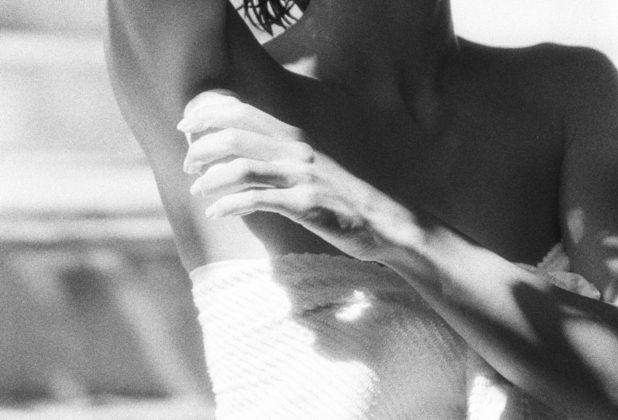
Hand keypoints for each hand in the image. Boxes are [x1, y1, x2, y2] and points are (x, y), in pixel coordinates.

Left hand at [179, 90, 420, 260]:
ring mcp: (302, 178)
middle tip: (187, 164)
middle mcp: (297, 152)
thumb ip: (284, 155)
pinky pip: (256, 201)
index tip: (186, 124)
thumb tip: (247, 153)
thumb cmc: (345, 197)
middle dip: (201, 147)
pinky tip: (216, 212)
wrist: (386, 222)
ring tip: (196, 190)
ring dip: (210, 178)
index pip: (244, 112)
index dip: (209, 114)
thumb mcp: (315, 165)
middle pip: (236, 136)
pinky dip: (229, 205)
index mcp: (297, 138)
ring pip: (241, 168)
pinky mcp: (305, 205)